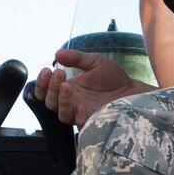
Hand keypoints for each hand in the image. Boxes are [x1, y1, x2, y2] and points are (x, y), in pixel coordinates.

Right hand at [34, 48, 151, 127]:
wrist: (131, 91)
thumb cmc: (112, 78)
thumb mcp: (94, 62)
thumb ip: (76, 58)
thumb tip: (57, 53)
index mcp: (68, 88)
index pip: (47, 89)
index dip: (42, 82)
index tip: (47, 69)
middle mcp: (71, 102)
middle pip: (49, 102)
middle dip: (49, 87)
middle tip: (58, 74)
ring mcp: (79, 112)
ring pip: (60, 113)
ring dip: (60, 99)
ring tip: (66, 86)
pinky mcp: (90, 120)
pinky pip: (77, 121)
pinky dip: (74, 111)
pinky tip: (78, 102)